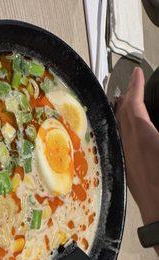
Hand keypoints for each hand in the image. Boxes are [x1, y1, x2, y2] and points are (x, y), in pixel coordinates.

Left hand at [115, 67, 158, 254]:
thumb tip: (149, 124)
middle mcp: (129, 149)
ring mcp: (125, 162)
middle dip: (125, 98)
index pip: (133, 106)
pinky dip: (124, 131)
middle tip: (130, 86)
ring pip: (118, 130)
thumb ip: (155, 132)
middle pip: (120, 116)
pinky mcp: (127, 173)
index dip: (135, 87)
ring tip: (126, 105)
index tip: (136, 73)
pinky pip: (121, 144)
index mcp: (143, 140)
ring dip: (121, 114)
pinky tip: (129, 134)